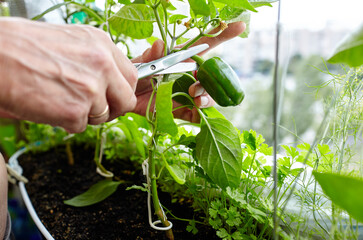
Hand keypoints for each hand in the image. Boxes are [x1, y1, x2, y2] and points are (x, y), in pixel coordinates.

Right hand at [0, 17, 137, 132]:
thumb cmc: (23, 46)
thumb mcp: (72, 41)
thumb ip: (97, 60)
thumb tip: (110, 79)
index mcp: (102, 45)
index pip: (131, 76)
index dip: (122, 89)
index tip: (114, 95)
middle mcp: (103, 66)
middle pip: (127, 100)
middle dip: (113, 107)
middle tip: (95, 107)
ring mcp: (91, 90)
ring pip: (104, 116)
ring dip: (86, 115)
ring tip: (61, 100)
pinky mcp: (75, 112)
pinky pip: (81, 126)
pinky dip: (66, 122)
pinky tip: (50, 106)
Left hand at [131, 22, 245, 121]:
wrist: (124, 96)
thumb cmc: (133, 74)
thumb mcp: (140, 63)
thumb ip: (150, 55)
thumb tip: (160, 44)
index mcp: (181, 58)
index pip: (206, 44)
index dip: (223, 34)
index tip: (240, 26)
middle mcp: (188, 75)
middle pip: (210, 75)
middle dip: (209, 80)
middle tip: (195, 85)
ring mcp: (186, 93)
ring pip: (207, 95)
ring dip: (206, 97)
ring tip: (195, 99)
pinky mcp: (180, 110)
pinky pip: (195, 115)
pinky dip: (200, 116)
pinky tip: (197, 113)